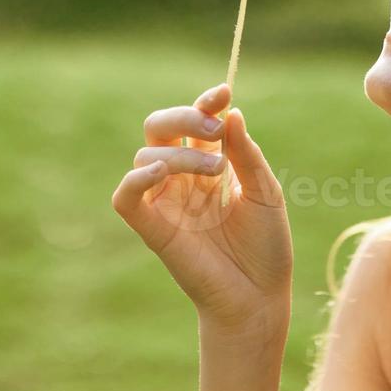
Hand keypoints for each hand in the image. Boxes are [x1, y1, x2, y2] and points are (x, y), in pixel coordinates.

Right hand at [112, 84, 291, 339]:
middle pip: (160, 128)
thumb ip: (246, 154)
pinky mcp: (151, 228)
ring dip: (181, 153)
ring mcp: (165, 202)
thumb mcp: (265, 193)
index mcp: (210, 166)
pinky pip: (125, 197)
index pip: (196, 122)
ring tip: (216, 170)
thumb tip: (230, 112)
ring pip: (147, 155)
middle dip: (184, 117)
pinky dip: (135, 179)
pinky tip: (161, 170)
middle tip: (214, 130)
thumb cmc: (266, 247)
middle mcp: (182, 179)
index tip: (223, 92)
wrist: (260, 297)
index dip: (205, 103)